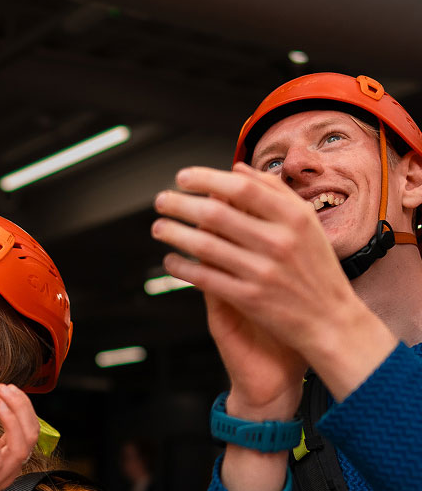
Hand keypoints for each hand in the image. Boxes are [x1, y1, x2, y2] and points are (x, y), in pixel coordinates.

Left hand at [0, 384, 39, 490]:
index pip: (32, 431)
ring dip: (12, 421)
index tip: (10, 388)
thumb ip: (0, 441)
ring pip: (20, 448)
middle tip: (5, 388)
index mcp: (12, 461)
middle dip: (21, 408)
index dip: (25, 407)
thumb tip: (7, 413)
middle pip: (31, 436)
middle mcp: (10, 470)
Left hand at [152, 164, 394, 400]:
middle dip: (180, 204)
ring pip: (205, 245)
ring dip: (174, 233)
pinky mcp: (249, 298)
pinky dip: (182, 267)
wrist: (331, 321)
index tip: (182, 177)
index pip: (242, 188)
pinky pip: (204, 278)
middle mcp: (279, 242)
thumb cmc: (316, 268)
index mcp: (295, 218)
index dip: (206, 179)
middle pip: (216, 214)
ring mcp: (263, 272)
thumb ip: (275, 193)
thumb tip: (237, 169)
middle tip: (161, 200)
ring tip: (159, 227)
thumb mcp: (307, 224)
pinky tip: (170, 260)